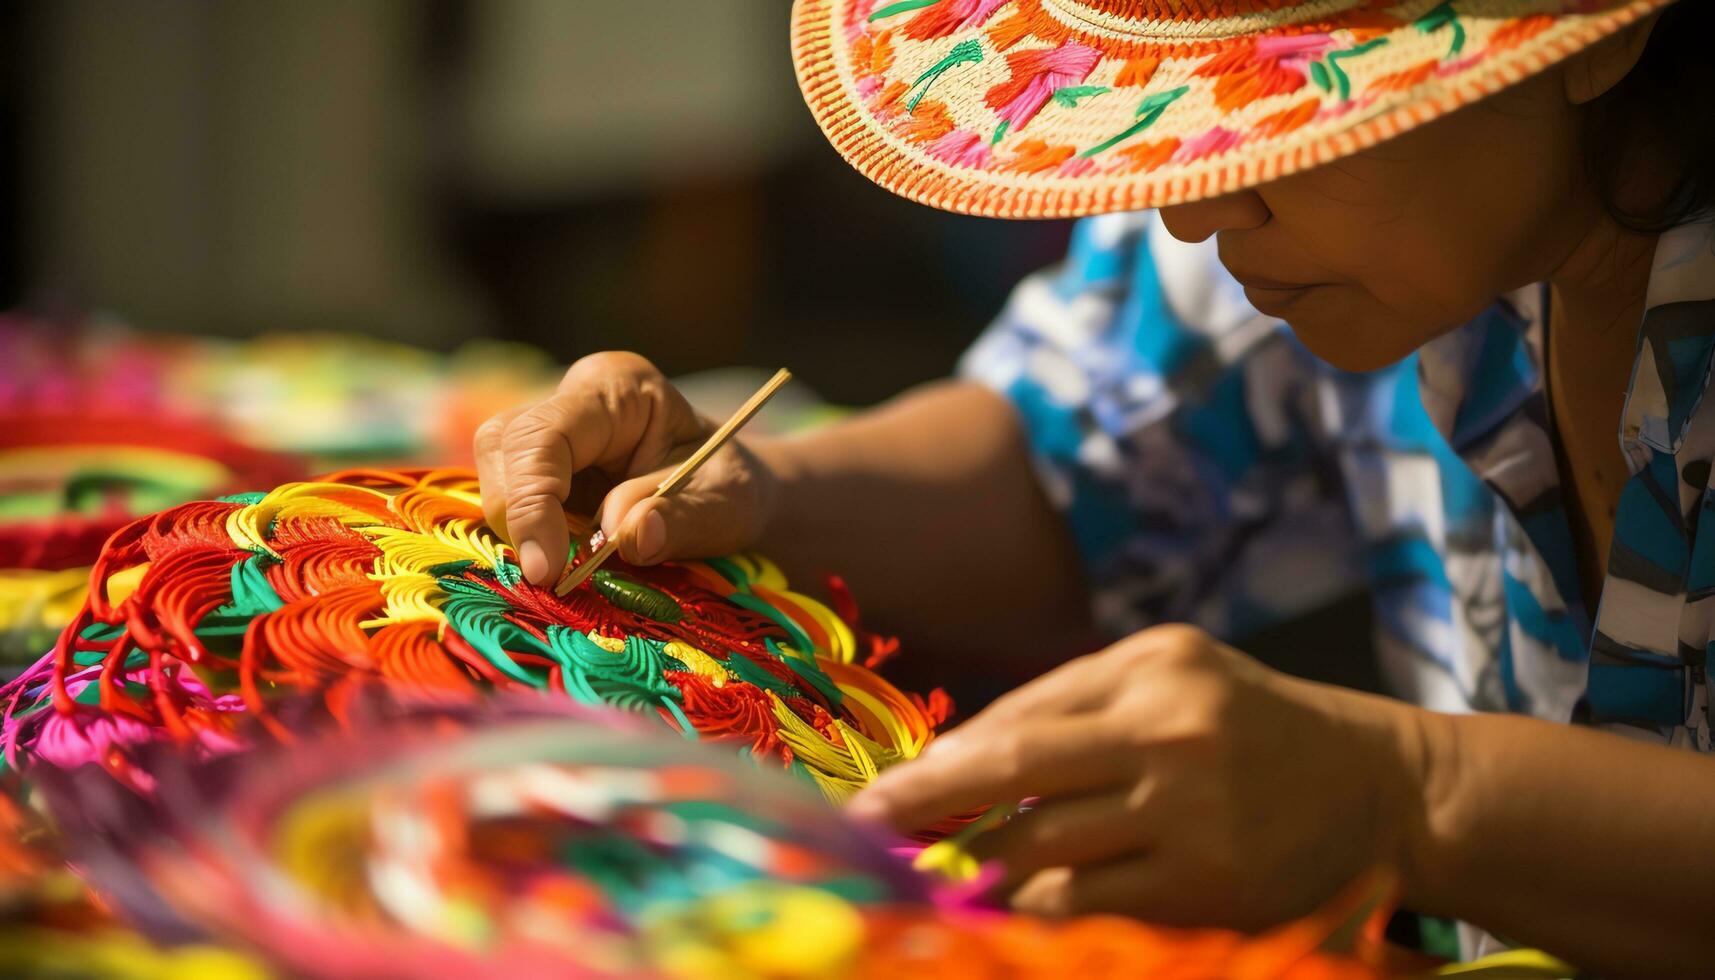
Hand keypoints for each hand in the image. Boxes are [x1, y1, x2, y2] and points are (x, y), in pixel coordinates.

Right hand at [475, 352, 778, 584]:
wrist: (726, 494)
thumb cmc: (728, 490)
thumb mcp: (725, 505)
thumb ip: (681, 519)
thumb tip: (631, 537)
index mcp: (617, 388)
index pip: (544, 436)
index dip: (533, 502)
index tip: (547, 569)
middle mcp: (571, 400)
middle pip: (502, 448)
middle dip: (517, 518)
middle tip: (554, 576)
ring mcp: (547, 431)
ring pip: (494, 473)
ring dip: (517, 530)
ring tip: (566, 567)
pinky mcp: (534, 468)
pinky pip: (505, 498)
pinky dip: (523, 536)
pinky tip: (555, 560)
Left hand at [848, 624, 1427, 929]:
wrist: (1381, 788)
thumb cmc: (1253, 723)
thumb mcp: (1171, 674)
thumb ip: (1070, 702)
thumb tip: (960, 754)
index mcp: (1152, 671)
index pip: (1019, 720)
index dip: (942, 762)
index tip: (882, 791)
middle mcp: (1170, 734)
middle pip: (1016, 776)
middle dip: (927, 807)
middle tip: (865, 829)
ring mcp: (1192, 814)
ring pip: (1045, 851)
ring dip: (978, 867)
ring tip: (937, 875)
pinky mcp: (1210, 886)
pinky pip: (1092, 907)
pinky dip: (1038, 910)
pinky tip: (1009, 907)